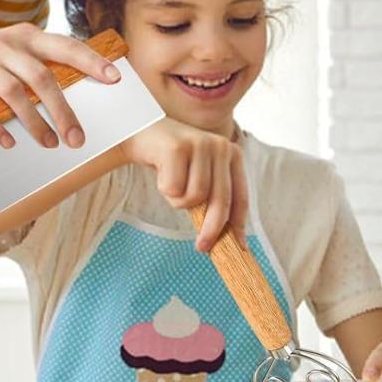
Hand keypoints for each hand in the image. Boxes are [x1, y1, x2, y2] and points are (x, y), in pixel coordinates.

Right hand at [0, 23, 120, 148]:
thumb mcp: (12, 53)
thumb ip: (42, 62)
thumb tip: (87, 86)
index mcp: (24, 37)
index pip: (64, 46)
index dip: (91, 61)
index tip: (114, 78)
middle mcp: (2, 46)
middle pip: (41, 77)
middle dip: (62, 111)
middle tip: (77, 139)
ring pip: (13, 93)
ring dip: (34, 123)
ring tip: (50, 144)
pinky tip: (9, 144)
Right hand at [122, 118, 247, 251]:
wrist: (141, 133)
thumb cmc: (173, 162)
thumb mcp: (200, 176)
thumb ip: (214, 199)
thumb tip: (232, 239)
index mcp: (232, 154)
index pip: (240, 196)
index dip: (238, 225)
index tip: (238, 248)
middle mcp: (221, 146)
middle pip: (221, 201)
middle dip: (211, 229)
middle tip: (202, 247)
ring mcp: (200, 144)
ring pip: (195, 197)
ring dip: (178, 200)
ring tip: (171, 184)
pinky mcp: (178, 147)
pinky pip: (174, 190)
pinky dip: (164, 190)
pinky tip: (161, 172)